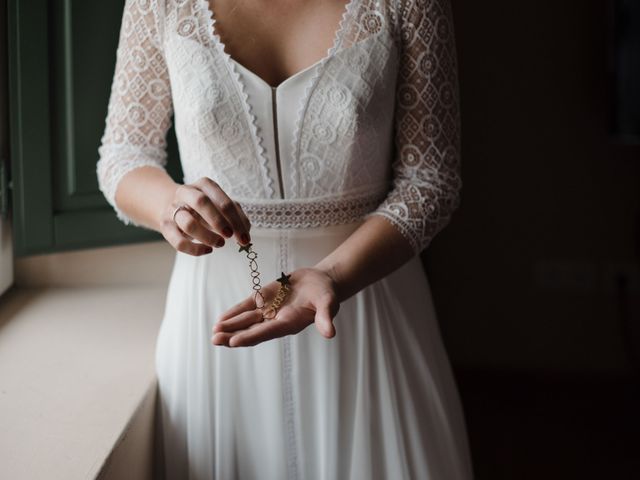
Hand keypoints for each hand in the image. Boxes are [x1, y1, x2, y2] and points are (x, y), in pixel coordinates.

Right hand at [159, 177, 250, 255]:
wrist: (172, 206)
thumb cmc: (203, 208)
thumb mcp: (220, 206)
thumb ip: (236, 216)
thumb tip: (245, 231)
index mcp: (204, 185)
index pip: (222, 200)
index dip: (235, 219)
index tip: (244, 236)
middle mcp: (186, 193)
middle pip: (201, 203)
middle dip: (218, 221)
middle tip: (230, 236)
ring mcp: (173, 209)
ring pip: (188, 224)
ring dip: (207, 237)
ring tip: (220, 244)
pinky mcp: (165, 226)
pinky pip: (178, 242)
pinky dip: (195, 249)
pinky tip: (207, 250)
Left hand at [211, 267, 339, 346]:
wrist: (321, 282)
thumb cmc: (326, 294)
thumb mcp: (328, 303)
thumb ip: (325, 316)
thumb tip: (330, 333)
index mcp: (289, 323)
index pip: (266, 332)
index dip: (250, 336)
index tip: (234, 342)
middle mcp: (276, 320)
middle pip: (251, 330)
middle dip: (233, 335)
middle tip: (215, 339)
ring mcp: (269, 310)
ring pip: (246, 321)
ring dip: (230, 326)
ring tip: (214, 332)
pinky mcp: (265, 299)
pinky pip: (247, 307)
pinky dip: (234, 313)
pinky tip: (221, 319)